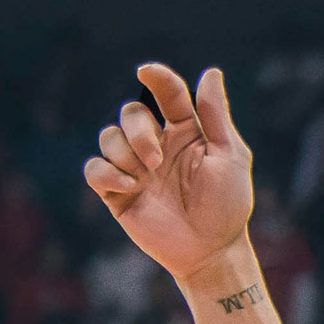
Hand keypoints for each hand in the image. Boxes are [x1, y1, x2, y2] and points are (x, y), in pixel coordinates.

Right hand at [83, 64, 258, 294]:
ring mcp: (136, 168)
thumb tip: (211, 73)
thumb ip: (215, 116)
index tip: (146, 72)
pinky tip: (128, 186)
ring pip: (109, 137)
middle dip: (138, 129)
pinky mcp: (118, 193)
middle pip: (131, 113)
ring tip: (144, 176)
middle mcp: (157, 145)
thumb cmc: (226, 206)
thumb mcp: (229, 157)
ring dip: (123, 152)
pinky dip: (106, 172)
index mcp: (185, 132)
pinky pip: (94, 169)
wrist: (210, 251)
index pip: (167, 94)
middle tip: (155, 159)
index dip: (156, 78)